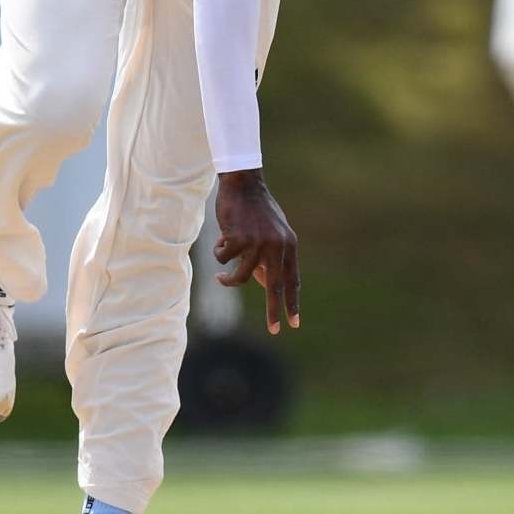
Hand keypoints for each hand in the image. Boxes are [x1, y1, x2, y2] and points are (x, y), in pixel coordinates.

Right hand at [212, 169, 300, 334]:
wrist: (243, 184)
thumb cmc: (256, 210)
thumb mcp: (270, 234)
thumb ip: (270, 258)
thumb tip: (265, 284)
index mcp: (289, 245)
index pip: (292, 280)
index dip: (293, 302)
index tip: (294, 322)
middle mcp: (277, 246)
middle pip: (276, 286)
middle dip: (274, 310)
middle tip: (274, 329)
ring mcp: (258, 242)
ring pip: (241, 277)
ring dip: (227, 280)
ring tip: (220, 278)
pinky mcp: (239, 238)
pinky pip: (223, 259)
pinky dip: (219, 252)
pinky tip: (221, 239)